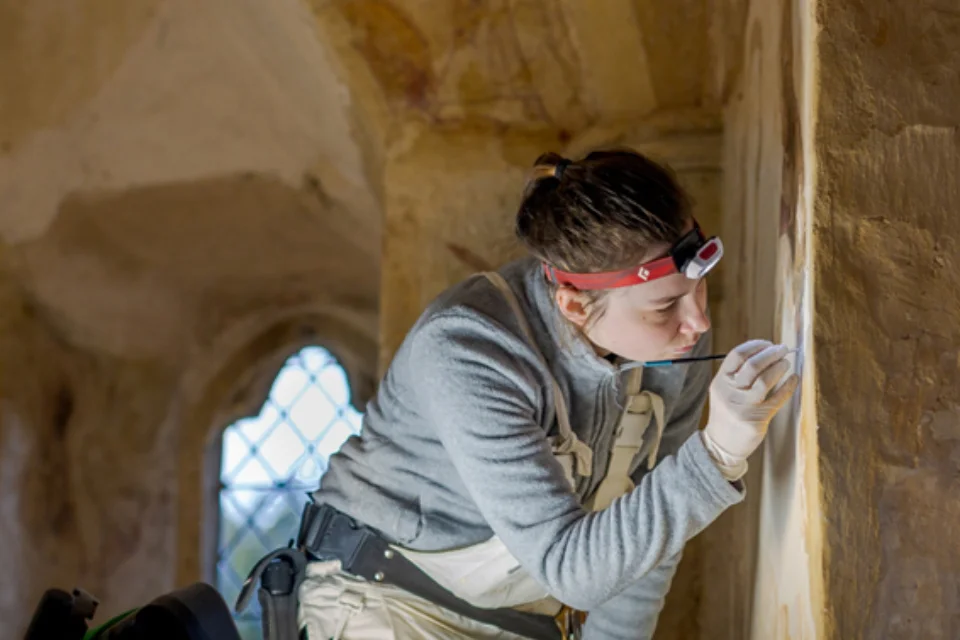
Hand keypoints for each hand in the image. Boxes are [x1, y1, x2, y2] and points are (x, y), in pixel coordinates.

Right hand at [703, 340, 799, 460]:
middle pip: (752, 365)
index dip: (755, 346)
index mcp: (720, 381)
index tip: (768, 343)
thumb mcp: (723, 390)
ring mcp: (743, 406)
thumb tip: (765, 353)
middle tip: (783, 350)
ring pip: (765, 380)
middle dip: (771, 354)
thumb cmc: (726, 412)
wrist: (721, 444)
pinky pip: (777, 399)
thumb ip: (737, 374)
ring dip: (779, 368)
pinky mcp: (756, 419)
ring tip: (786, 363)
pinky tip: (794, 379)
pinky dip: (788, 387)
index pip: (736, 355)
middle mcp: (730, 392)